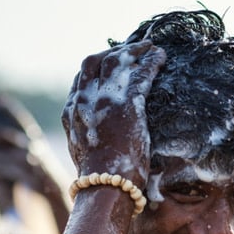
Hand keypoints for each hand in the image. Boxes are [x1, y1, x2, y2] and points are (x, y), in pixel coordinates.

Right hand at [61, 41, 165, 185]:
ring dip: (135, 51)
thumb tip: (95, 143)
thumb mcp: (84, 156)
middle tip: (130, 49)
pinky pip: (141, 73)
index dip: (95, 68)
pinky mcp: (127, 104)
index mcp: (71, 114)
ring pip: (117, 62)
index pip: (80, 80)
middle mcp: (83, 102)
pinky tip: (161, 57)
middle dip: (111, 52)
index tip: (109, 64)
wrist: (103, 187)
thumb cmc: (99, 181)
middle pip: (94, 62)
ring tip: (150, 47)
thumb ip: (87, 140)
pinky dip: (151, 62)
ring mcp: (104, 100)